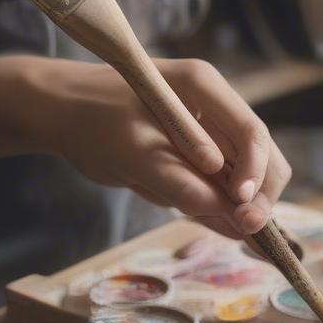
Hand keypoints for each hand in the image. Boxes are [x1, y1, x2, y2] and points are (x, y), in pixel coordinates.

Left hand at [28, 57, 290, 237]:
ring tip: (226, 232)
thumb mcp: (135, 155)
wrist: (59, 113)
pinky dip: (220, 211)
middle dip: (258, 199)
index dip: (256, 175)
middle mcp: (216, 109)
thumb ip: (184, 185)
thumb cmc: (92, 121)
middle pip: (263, 159)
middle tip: (246, 234)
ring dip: (235, 208)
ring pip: (246, 180)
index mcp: (205, 88)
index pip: (253, 134)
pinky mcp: (199, 159)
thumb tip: (234, 217)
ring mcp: (210, 134)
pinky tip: (218, 225)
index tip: (244, 212)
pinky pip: (221, 191)